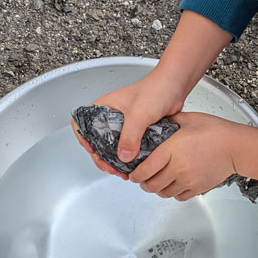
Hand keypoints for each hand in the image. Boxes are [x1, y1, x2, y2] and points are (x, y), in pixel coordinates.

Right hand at [71, 67, 185, 179]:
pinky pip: (128, 147)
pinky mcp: (137, 131)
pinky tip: (133, 166)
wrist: (175, 86)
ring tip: (122, 171)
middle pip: (97, 141)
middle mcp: (111, 116)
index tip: (93, 151)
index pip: (82, 124)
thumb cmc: (156, 90)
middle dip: (101, 157)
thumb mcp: (139, 114)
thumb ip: (130, 136)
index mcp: (104, 107)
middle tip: (111, 167)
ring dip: (115, 161)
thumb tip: (123, 157)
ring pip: (113, 147)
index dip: (83, 139)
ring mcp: (124, 124)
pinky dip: (128, 158)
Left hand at [128, 112, 240, 199]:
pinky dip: (173, 193)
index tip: (133, 173)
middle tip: (143, 178)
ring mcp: (188, 180)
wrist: (236, 146)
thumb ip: (170, 120)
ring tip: (158, 181)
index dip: (135, 174)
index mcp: (171, 149)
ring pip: (163, 193)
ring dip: (158, 189)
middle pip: (151, 185)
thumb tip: (157, 121)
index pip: (144, 169)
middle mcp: (178, 168)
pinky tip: (174, 184)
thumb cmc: (215, 131)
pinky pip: (179, 197)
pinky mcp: (197, 188)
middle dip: (144, 183)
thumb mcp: (188, 119)